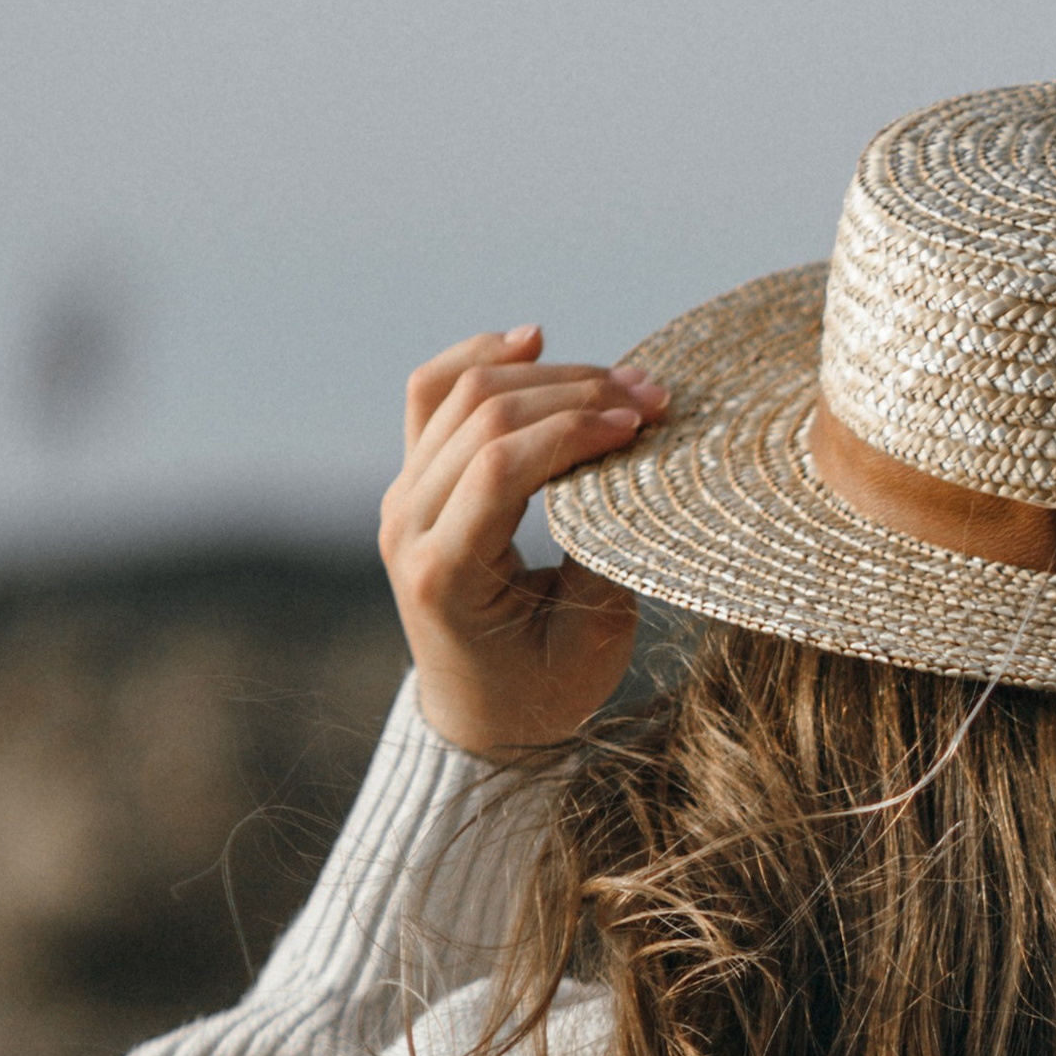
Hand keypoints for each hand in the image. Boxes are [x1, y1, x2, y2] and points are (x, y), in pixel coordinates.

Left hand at [379, 325, 668, 757]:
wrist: (480, 714)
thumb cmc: (541, 690)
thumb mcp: (589, 644)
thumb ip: (601, 557)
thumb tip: (629, 465)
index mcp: (441, 573)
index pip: (498, 467)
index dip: (573, 431)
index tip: (640, 425)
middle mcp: (405, 524)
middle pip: (483, 416)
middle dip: (576, 394)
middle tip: (653, 399)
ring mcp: (402, 496)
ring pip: (463, 393)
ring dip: (549, 375)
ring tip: (620, 381)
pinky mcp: (414, 479)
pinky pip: (432, 394)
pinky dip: (481, 357)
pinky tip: (533, 340)